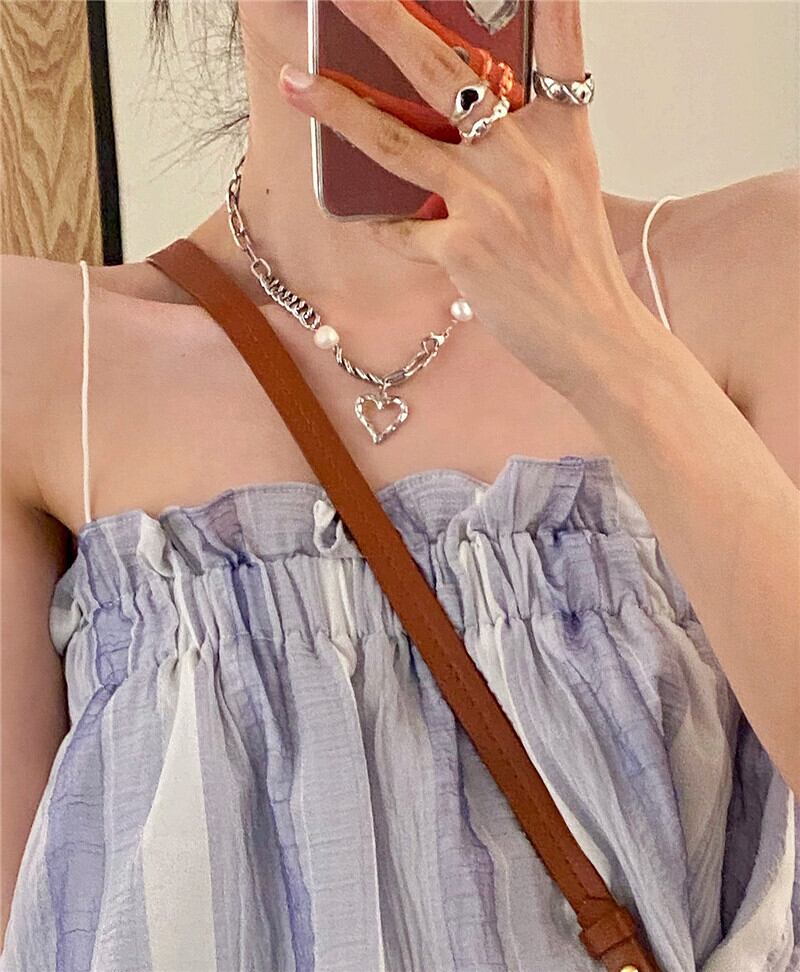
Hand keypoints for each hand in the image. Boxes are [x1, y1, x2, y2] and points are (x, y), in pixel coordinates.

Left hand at [277, 0, 652, 400]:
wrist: (594, 336)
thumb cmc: (578, 263)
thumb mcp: (571, 184)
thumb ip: (527, 140)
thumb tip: (467, 113)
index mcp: (561, 133)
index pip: (557, 42)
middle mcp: (527, 157)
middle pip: (448, 75)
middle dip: (387, 23)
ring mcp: (494, 203)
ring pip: (400, 144)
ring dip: (339, 111)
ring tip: (296, 81)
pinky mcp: (465, 250)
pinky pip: (401, 229)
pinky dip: (379, 224)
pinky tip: (363, 218)